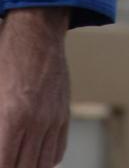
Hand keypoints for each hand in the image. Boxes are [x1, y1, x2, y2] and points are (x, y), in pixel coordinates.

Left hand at [0, 8, 69, 167]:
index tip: (0, 161)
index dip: (1, 166)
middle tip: (6, 159)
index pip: (5, 165)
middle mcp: (36, 120)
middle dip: (12, 166)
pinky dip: (45, 159)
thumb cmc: (4, 58)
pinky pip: (58, 150)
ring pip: (43, 164)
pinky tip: (32, 154)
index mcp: (11, 116)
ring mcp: (53, 117)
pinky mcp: (63, 112)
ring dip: (29, 166)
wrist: (36, 31)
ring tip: (17, 160)